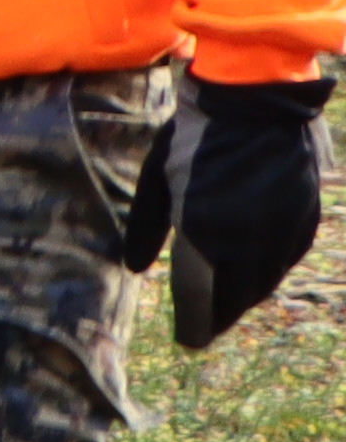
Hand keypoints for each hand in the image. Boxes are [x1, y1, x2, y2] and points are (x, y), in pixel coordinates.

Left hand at [174, 74, 326, 350]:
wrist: (253, 99)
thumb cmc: (194, 138)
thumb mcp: (158, 181)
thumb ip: (147, 228)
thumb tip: (136, 269)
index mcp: (208, 232)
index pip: (204, 296)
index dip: (197, 323)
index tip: (189, 341)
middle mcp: (250, 237)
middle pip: (239, 294)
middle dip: (223, 314)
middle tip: (208, 328)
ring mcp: (283, 226)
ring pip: (268, 277)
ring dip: (248, 293)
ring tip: (231, 303)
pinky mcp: (306, 212)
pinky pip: (290, 254)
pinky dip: (273, 268)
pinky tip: (260, 271)